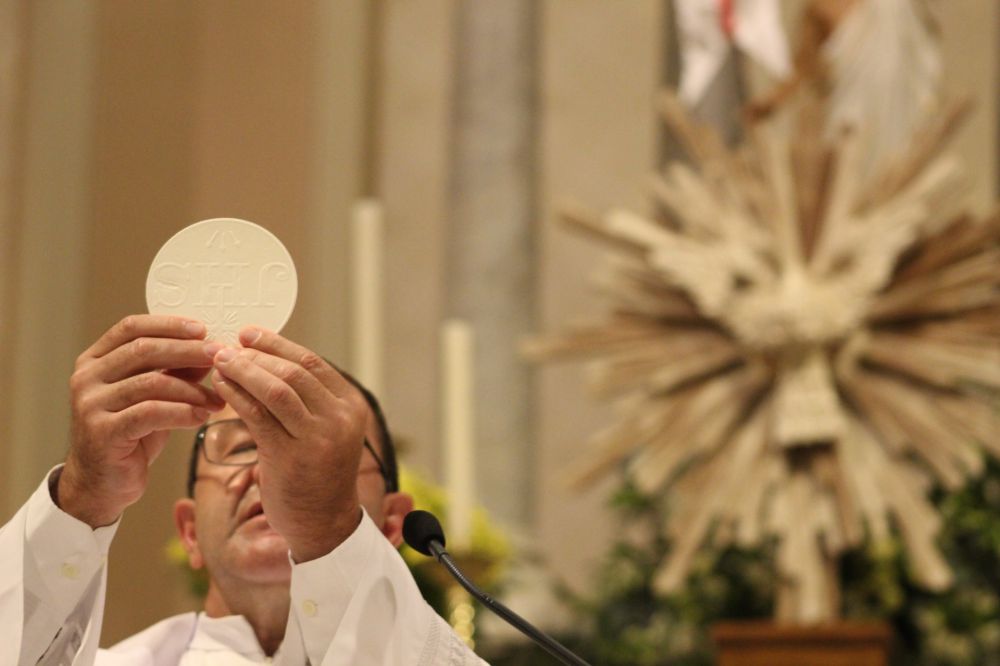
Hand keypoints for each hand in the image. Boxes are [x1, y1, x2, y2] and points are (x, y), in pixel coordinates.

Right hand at [60, 315, 225, 526]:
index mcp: (95, 361)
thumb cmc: (130, 435)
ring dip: (192, 389)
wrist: (101, 483)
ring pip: (151, 382)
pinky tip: (201, 417)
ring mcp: (90, 404)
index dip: (169, 325)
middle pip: (143, 350)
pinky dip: (182, 412)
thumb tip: (208, 349)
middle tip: (219, 357)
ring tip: (218, 399)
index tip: (203, 329)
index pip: (131, 328)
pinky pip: (150, 413)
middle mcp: (87, 378)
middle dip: (188, 351)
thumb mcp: (153, 396)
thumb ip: (174, 371)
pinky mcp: (102, 431)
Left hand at [210, 327, 367, 561]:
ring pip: (276, 388)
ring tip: (218, 361)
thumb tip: (269, 362)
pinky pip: (257, 415)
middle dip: (256, 354)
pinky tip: (220, 388)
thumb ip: (308, 401)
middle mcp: (339, 419)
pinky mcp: (290, 457)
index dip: (277, 345)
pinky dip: (236, 396)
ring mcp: (317, 438)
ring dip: (243, 370)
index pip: (312, 363)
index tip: (249, 334)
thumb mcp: (325, 432)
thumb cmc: (318, 477)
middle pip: (294, 371)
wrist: (324, 527)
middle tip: (226, 346)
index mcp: (351, 407)